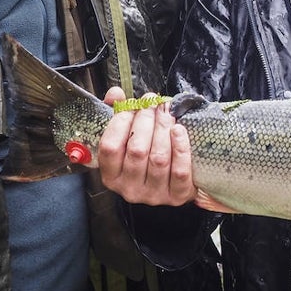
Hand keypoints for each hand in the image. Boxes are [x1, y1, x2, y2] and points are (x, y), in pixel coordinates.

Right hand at [96, 87, 195, 205]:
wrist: (174, 183)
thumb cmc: (146, 155)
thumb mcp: (126, 138)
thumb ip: (118, 114)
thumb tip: (116, 94)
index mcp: (111, 175)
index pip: (110, 147)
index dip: (120, 122)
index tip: (132, 105)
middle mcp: (129, 189)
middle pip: (137, 150)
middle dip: (146, 120)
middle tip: (154, 103)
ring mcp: (153, 194)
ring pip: (158, 158)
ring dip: (163, 129)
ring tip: (167, 112)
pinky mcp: (177, 196)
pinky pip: (180, 170)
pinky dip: (180, 147)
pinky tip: (179, 130)